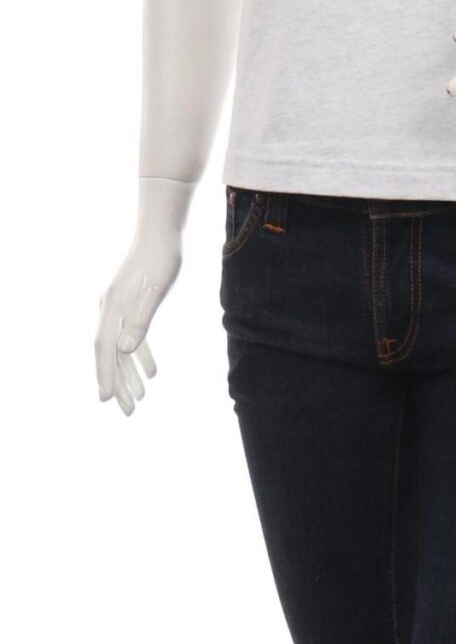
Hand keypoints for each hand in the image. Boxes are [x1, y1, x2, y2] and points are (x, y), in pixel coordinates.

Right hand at [94, 178, 193, 414]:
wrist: (162, 231)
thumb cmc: (161, 257)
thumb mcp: (155, 289)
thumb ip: (140, 320)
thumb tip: (124, 350)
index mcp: (113, 307)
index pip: (105, 349)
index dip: (105, 375)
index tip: (106, 400)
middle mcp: (110, 309)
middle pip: (111, 354)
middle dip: (118, 384)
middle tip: (127, 412)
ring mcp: (119, 307)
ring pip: (122, 348)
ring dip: (129, 374)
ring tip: (139, 399)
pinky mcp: (131, 304)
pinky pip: (133, 336)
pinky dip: (141, 355)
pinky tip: (153, 372)